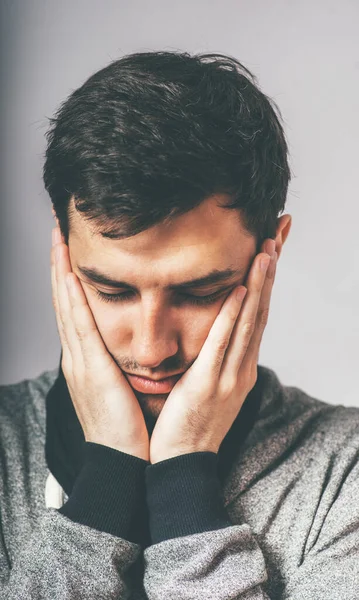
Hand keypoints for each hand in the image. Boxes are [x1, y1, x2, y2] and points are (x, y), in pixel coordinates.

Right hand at [51, 226, 149, 460]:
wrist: (121, 463)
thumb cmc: (126, 428)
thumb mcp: (120, 388)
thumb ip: (118, 365)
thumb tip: (126, 348)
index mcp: (86, 360)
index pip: (75, 310)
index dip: (68, 278)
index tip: (68, 249)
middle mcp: (77, 356)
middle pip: (64, 301)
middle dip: (58, 265)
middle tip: (55, 230)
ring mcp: (79, 361)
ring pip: (66, 306)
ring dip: (59, 271)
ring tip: (57, 238)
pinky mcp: (89, 368)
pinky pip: (78, 324)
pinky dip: (70, 296)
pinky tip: (67, 272)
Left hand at [149, 238, 276, 463]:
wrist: (180, 464)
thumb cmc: (189, 422)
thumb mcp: (208, 384)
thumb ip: (214, 358)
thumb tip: (213, 334)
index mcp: (240, 366)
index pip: (256, 315)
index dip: (265, 282)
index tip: (270, 249)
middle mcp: (241, 368)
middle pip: (260, 312)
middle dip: (269, 273)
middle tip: (276, 236)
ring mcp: (229, 377)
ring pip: (248, 323)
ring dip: (258, 286)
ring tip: (265, 252)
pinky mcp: (208, 384)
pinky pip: (222, 344)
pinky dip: (233, 317)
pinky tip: (241, 291)